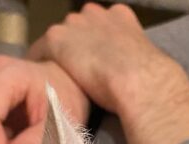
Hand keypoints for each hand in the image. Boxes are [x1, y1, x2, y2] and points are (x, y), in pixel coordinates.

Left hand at [29, 3, 188, 143]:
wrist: (141, 81)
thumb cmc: (152, 82)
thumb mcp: (146, 65)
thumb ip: (134, 64)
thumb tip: (137, 83)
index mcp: (121, 18)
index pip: (98, 28)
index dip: (93, 47)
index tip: (91, 64)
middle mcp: (97, 14)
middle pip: (76, 29)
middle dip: (73, 49)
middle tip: (71, 75)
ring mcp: (75, 24)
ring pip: (57, 40)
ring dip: (55, 59)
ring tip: (52, 82)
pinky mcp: (58, 38)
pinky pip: (40, 51)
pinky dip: (38, 66)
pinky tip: (37, 83)